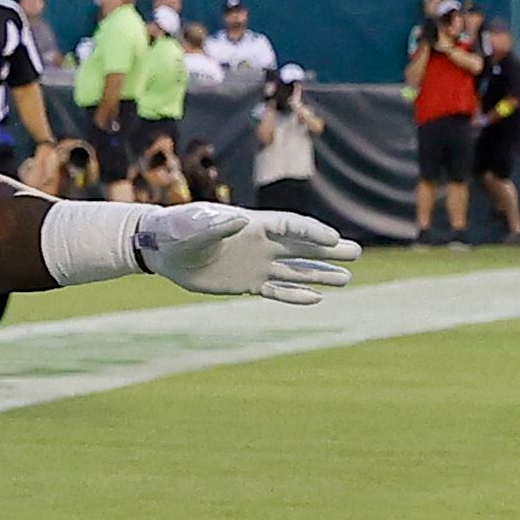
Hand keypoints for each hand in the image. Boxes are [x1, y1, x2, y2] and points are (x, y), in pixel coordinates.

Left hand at [135, 203, 360, 304]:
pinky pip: (277, 290)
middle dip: (329, 251)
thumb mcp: (196, 227)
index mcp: (253, 225)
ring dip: (320, 274)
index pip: (290, 227)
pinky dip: (295, 295)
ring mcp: (256, 264)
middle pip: (302, 247)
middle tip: (356, 253)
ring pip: (295, 270)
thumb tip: (236, 221)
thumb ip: (217, 225)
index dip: (312, 232)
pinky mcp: (247, 283)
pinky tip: (317, 298)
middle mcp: (261, 244)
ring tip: (347, 278)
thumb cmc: (179, 231)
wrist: (164, 250)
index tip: (333, 239)